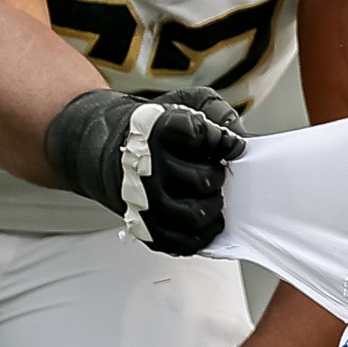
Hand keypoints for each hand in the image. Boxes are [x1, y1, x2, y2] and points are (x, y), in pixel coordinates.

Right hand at [42, 87, 246, 255]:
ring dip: (213, 207)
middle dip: (219, 176)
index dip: (220, 140)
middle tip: (216, 171)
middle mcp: (146, 165)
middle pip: (203, 180)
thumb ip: (217, 114)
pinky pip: (179, 242)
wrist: (110, 149)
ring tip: (212, 196)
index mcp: (157, 130)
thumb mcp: (187, 104)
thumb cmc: (159, 128)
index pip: (197, 133)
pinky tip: (206, 220)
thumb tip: (238, 142)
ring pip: (194, 215)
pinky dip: (200, 235)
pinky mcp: (142, 225)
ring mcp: (142, 199)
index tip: (229, 143)